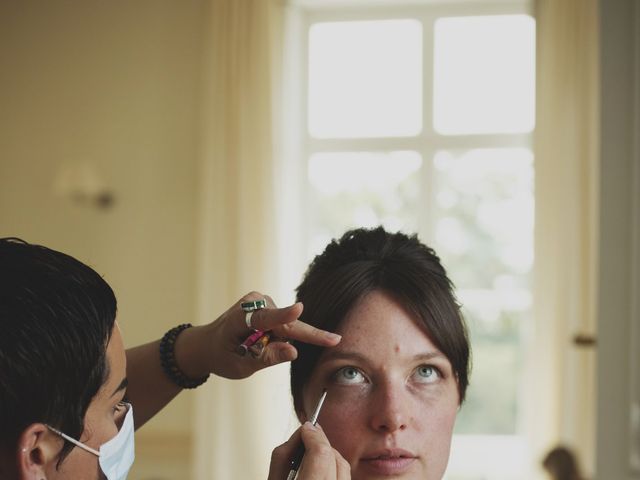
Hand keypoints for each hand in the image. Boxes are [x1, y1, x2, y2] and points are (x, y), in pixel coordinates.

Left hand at [175, 292, 340, 379]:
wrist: (209, 344)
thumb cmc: (222, 356)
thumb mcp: (241, 366)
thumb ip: (267, 358)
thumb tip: (294, 352)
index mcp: (238, 319)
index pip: (264, 318)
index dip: (283, 316)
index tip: (299, 309)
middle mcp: (252, 303)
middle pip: (284, 325)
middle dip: (285, 342)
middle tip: (268, 354)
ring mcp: (261, 300)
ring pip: (286, 326)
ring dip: (277, 340)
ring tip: (255, 347)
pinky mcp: (268, 302)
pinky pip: (284, 323)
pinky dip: (277, 335)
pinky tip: (261, 339)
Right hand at [268, 423, 350, 479]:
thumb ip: (285, 454)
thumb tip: (303, 433)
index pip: (321, 455)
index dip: (313, 436)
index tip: (306, 428)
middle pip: (335, 459)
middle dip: (321, 443)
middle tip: (308, 435)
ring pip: (343, 468)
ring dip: (328, 456)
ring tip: (311, 454)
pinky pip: (344, 479)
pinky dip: (333, 470)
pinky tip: (319, 471)